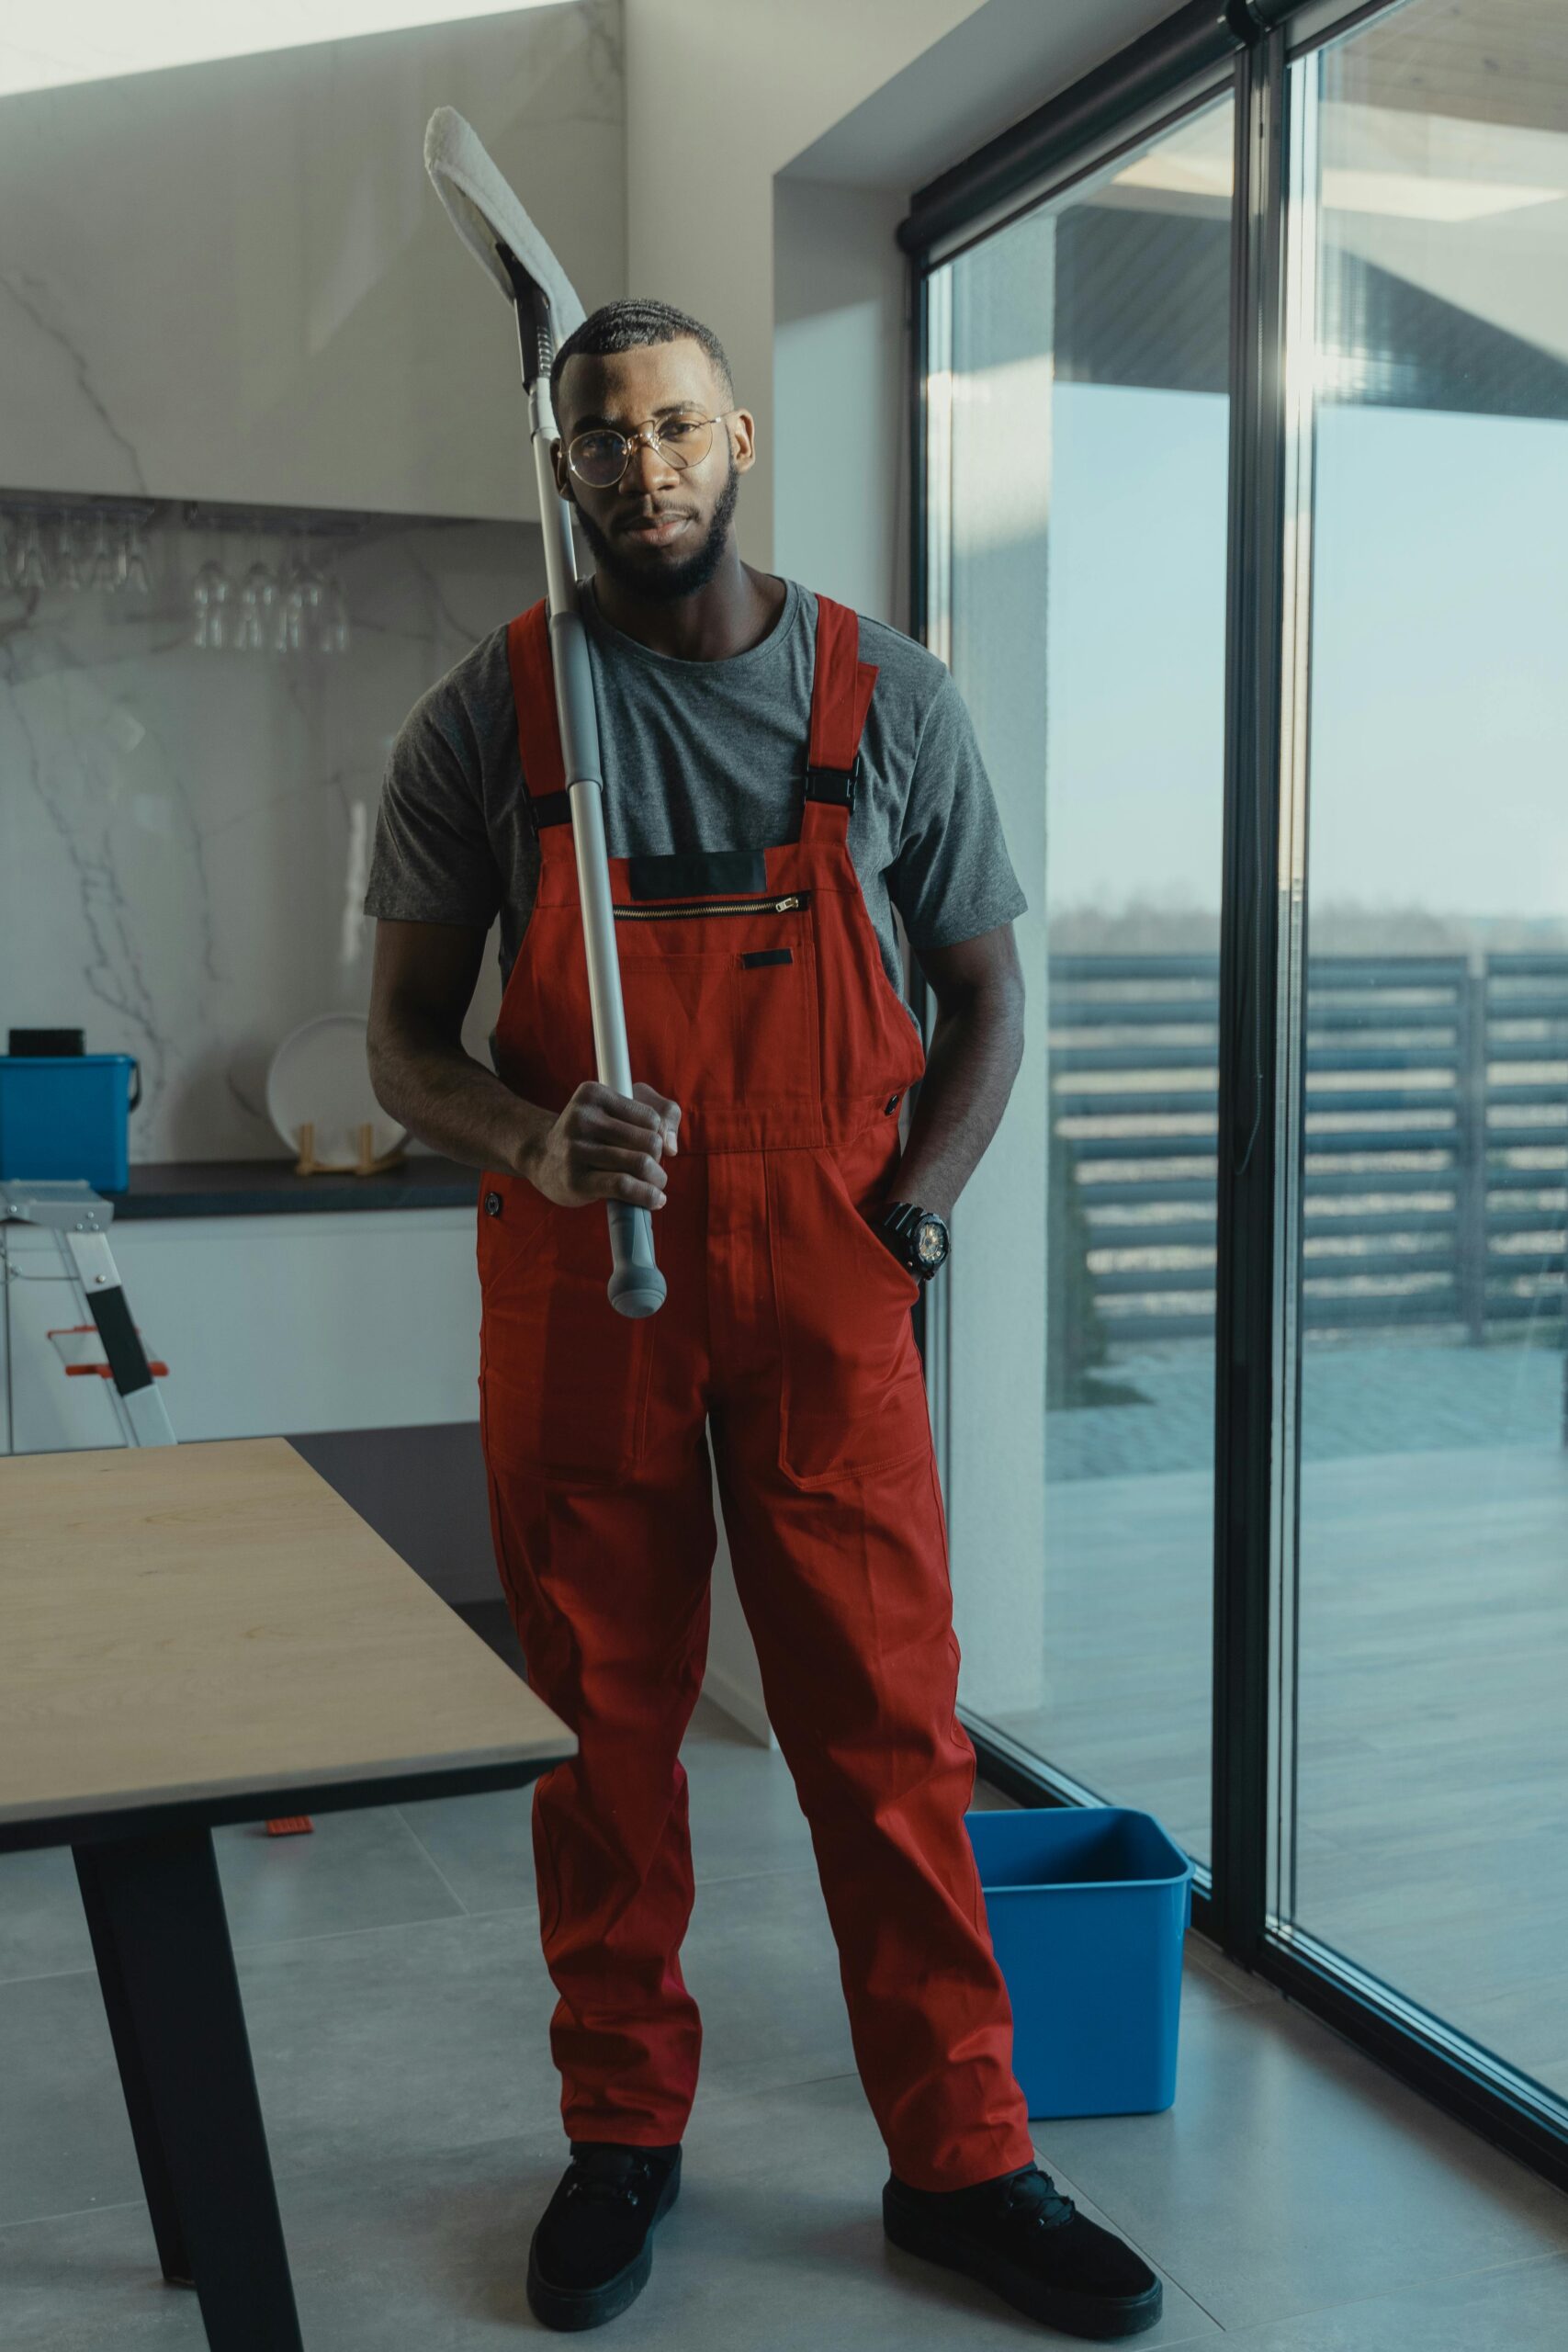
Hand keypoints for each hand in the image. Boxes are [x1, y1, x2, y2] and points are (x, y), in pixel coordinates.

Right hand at [523, 1080, 680, 1210]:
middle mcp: (582, 1117)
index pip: (651, 1118)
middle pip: (649, 1141)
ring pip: (640, 1164)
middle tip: (652, 1169)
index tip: (649, 1148)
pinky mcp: (577, 1180)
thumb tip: (671, 1146)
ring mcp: (576, 1149)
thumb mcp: (617, 1110)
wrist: (542, 1156)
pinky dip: (647, 1195)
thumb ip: (660, 1112)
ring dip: (657, 1180)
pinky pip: (624, 1186)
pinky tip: (654, 1200)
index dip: (659, 1137)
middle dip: (658, 1159)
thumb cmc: (591, 1134)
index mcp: (594, 1094)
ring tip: (655, 1185)